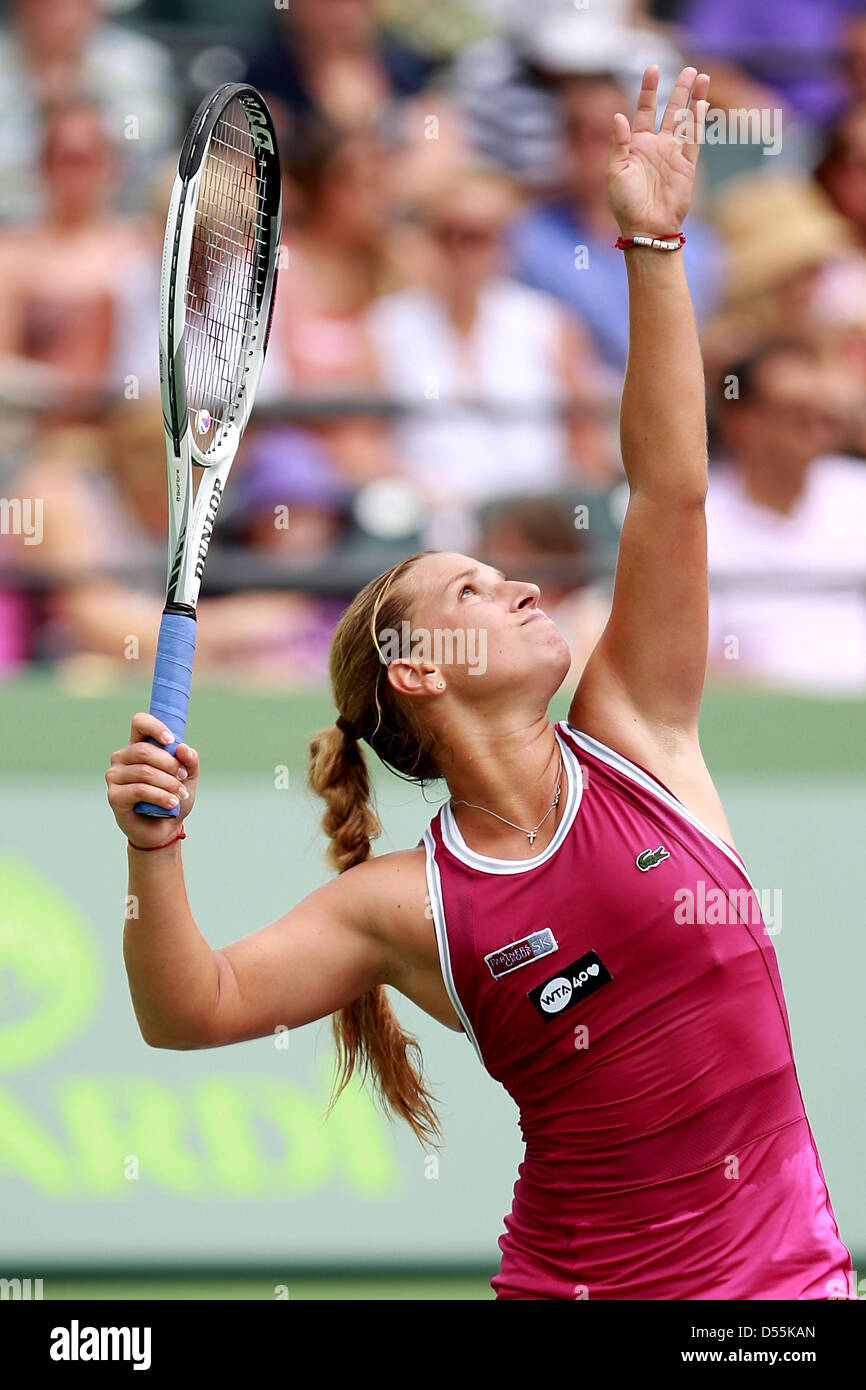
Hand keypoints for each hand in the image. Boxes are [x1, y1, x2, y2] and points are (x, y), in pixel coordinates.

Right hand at [106, 712, 199, 848]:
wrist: (165, 829)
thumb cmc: (173, 798)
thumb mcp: (188, 777)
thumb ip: (189, 760)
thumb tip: (182, 748)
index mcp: (138, 746)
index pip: (139, 722)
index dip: (155, 727)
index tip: (170, 740)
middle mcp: (122, 758)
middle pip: (144, 750)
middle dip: (169, 764)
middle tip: (182, 776)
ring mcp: (115, 776)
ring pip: (144, 772)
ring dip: (168, 783)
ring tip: (180, 794)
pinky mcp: (114, 796)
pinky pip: (139, 790)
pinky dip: (160, 796)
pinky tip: (172, 803)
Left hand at [607, 65, 708, 239]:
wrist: (646, 227)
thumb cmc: (625, 203)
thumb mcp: (614, 171)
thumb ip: (619, 143)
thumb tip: (619, 115)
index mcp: (636, 145)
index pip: (645, 110)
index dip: (649, 89)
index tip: (652, 68)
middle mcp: (656, 146)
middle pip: (670, 110)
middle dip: (679, 89)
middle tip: (689, 68)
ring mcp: (673, 154)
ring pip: (685, 120)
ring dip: (693, 99)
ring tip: (701, 77)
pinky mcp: (686, 166)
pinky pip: (694, 139)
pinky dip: (698, 121)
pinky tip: (702, 104)